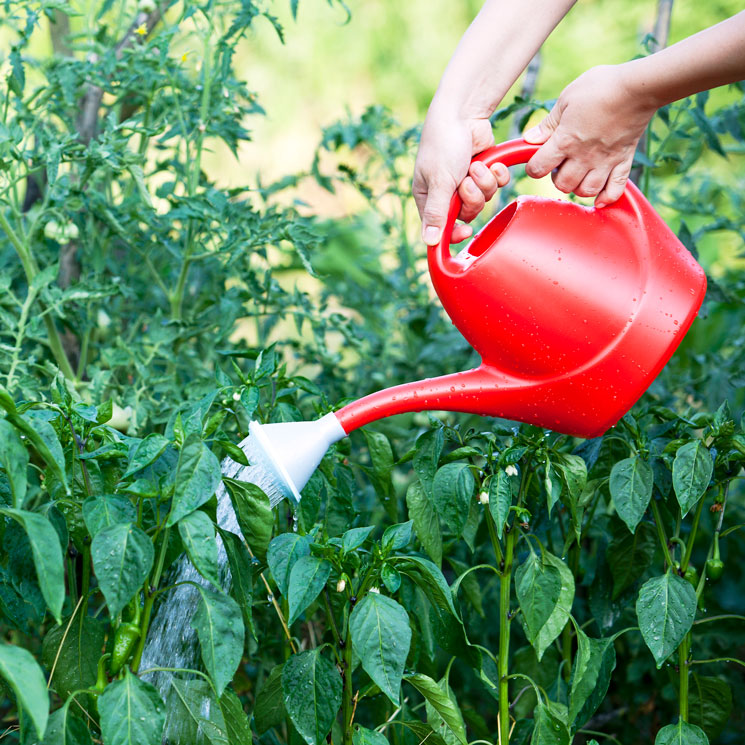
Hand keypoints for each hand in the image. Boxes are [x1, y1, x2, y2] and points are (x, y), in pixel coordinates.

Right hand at [413, 111, 509, 245]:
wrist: (464, 113)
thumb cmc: (443, 144)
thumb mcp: (439, 181)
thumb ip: (436, 213)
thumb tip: (429, 242)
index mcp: (428, 198)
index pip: (440, 228)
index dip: (454, 234)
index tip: (465, 233)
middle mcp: (447, 193)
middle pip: (467, 214)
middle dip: (472, 198)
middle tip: (467, 182)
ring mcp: (467, 182)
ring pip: (485, 200)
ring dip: (484, 183)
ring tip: (477, 165)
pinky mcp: (485, 172)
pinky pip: (497, 186)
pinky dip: (497, 174)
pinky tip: (490, 163)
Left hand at [523, 65, 656, 205]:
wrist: (638, 87)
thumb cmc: (600, 87)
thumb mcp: (566, 99)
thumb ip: (548, 123)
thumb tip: (529, 139)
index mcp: (565, 141)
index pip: (538, 168)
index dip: (534, 167)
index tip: (537, 160)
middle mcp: (584, 157)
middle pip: (562, 185)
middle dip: (557, 178)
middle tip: (562, 164)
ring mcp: (605, 162)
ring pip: (586, 191)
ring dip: (578, 187)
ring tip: (579, 174)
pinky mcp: (623, 161)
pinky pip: (615, 190)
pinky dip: (606, 198)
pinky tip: (600, 198)